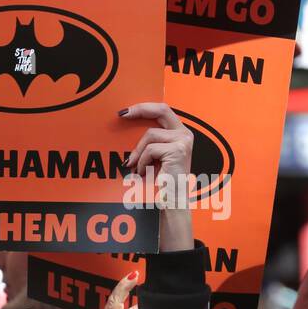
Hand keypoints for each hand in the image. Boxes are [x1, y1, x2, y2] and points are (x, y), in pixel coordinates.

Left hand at [121, 102, 193, 252]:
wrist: (171, 201)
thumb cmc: (159, 181)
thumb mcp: (152, 157)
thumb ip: (147, 142)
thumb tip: (126, 126)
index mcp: (180, 133)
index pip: (163, 111)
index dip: (145, 107)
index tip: (126, 111)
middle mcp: (185, 134)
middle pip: (162, 110)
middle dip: (140, 109)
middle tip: (122, 114)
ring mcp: (183, 141)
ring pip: (150, 135)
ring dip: (138, 153)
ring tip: (138, 169)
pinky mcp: (178, 150)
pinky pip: (150, 150)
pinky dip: (142, 162)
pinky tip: (144, 173)